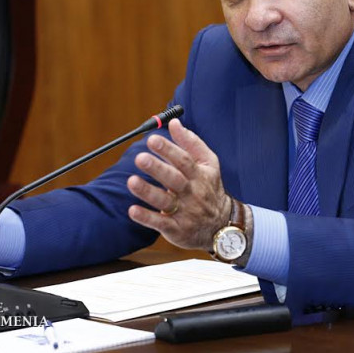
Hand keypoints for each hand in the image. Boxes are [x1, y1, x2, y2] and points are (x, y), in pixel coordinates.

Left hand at [126, 119, 231, 249]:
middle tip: (140, 158)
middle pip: (174, 179)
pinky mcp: (176, 229)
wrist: (222, 225)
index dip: (168, 150)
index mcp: (200, 174)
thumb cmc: (209, 188)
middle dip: (157, 168)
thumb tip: (174, 122)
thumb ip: (191, 142)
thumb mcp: (208, 164)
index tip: (152, 139)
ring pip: (165, 201)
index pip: (184, 160)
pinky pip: (160, 223)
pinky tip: (132, 210)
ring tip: (131, 181)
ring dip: (147, 192)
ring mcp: (185, 212)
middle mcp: (193, 193)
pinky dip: (146, 217)